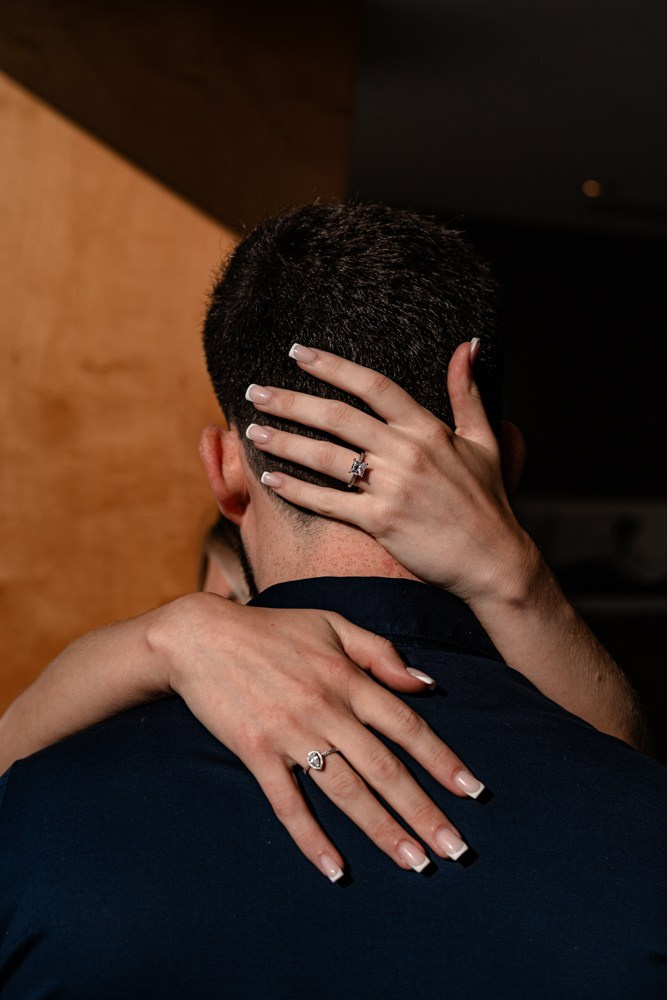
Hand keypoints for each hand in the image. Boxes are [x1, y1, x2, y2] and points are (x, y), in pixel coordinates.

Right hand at [155, 593, 481, 879]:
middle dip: (424, 811)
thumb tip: (426, 684)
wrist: (201, 638)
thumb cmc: (272, 628)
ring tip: (414, 864)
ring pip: (346, 791)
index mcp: (348, 678)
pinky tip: (335, 869)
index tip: (473, 792)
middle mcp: (326, 708)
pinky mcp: (256, 753)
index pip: (407, 726)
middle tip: (456, 849)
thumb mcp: (332, 624)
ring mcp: (290, 733)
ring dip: (382, 831)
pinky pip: (288, 803)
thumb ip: (380, 652)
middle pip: (384, 768)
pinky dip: (312, 838)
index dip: (442, 761)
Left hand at [245, 341, 536, 609]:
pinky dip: (296, 491)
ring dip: (285, 442)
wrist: (493, 560)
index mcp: (427, 429)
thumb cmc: (487, 501)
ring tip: (253, 431)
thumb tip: (468, 344)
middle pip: (338, 416)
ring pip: (326, 457)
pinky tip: (269, 481)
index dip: (333, 366)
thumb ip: (467, 391)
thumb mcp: (484, 439)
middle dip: (291, 401)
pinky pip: (329, 502)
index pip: (373, 386)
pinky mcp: (381, 522)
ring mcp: (392, 488)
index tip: (299, 353)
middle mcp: (407, 453)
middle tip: (255, 391)